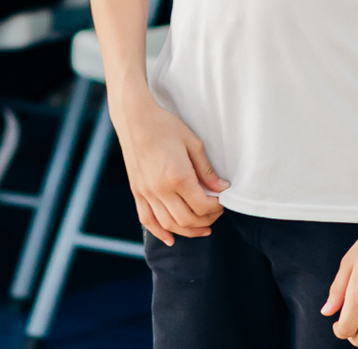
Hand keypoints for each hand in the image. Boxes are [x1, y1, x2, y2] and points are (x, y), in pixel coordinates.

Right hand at [112, 101, 227, 245]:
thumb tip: (222, 188)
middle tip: (215, 215)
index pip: (202, 205)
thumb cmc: (166, 126)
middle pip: (187, 219)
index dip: (216, 208)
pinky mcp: (137, 191)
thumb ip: (206, 170)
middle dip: (205, 221)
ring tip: (201, 229)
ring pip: (168, 224)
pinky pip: (147, 219)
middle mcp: (160, 189)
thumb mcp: (193, 143)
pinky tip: (170, 238)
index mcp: (178, 176)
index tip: (222, 203)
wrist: (135, 119)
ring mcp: (146, 192)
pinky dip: (159, 232)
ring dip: (187, 231)